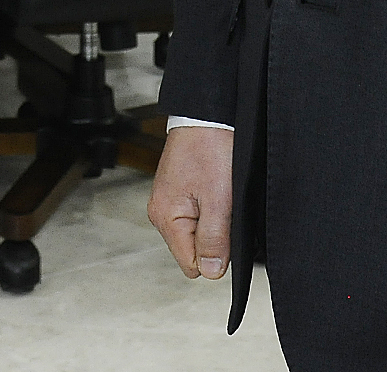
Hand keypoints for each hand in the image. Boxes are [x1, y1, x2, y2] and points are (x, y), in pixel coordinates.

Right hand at [147, 125, 232, 278]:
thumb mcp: (219, 198)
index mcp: (166, 217)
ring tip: (220, 192)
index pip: (192, 265)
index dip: (215, 254)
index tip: (224, 229)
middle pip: (194, 250)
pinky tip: (217, 187)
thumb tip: (212, 272)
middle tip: (223, 205)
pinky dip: (212, 207)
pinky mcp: (180, 192)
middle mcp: (162, 212)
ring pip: (198, 233)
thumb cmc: (210, 147)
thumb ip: (214, 239)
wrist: (208, 114)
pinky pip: (199, 215)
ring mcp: (170, 201)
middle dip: (215, 236)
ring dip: (214, 220)